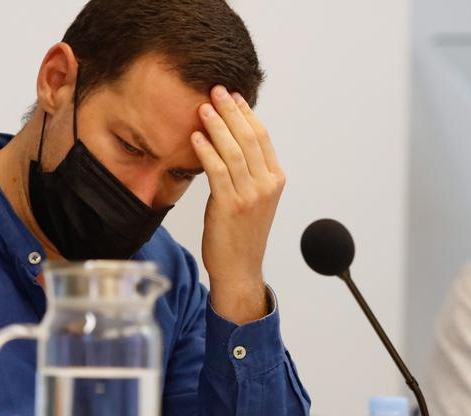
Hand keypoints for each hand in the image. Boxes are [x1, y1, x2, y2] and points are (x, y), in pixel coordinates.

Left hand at [191, 85, 285, 323]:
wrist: (240, 269)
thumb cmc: (240, 234)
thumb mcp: (252, 198)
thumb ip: (247, 172)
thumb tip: (230, 141)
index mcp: (275, 179)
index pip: (262, 136)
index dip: (246, 113)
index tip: (232, 96)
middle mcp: (267, 185)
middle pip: (249, 137)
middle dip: (231, 111)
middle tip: (215, 90)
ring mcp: (251, 195)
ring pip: (234, 150)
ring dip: (217, 126)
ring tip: (202, 108)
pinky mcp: (231, 206)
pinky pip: (218, 171)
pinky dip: (206, 151)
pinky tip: (195, 138)